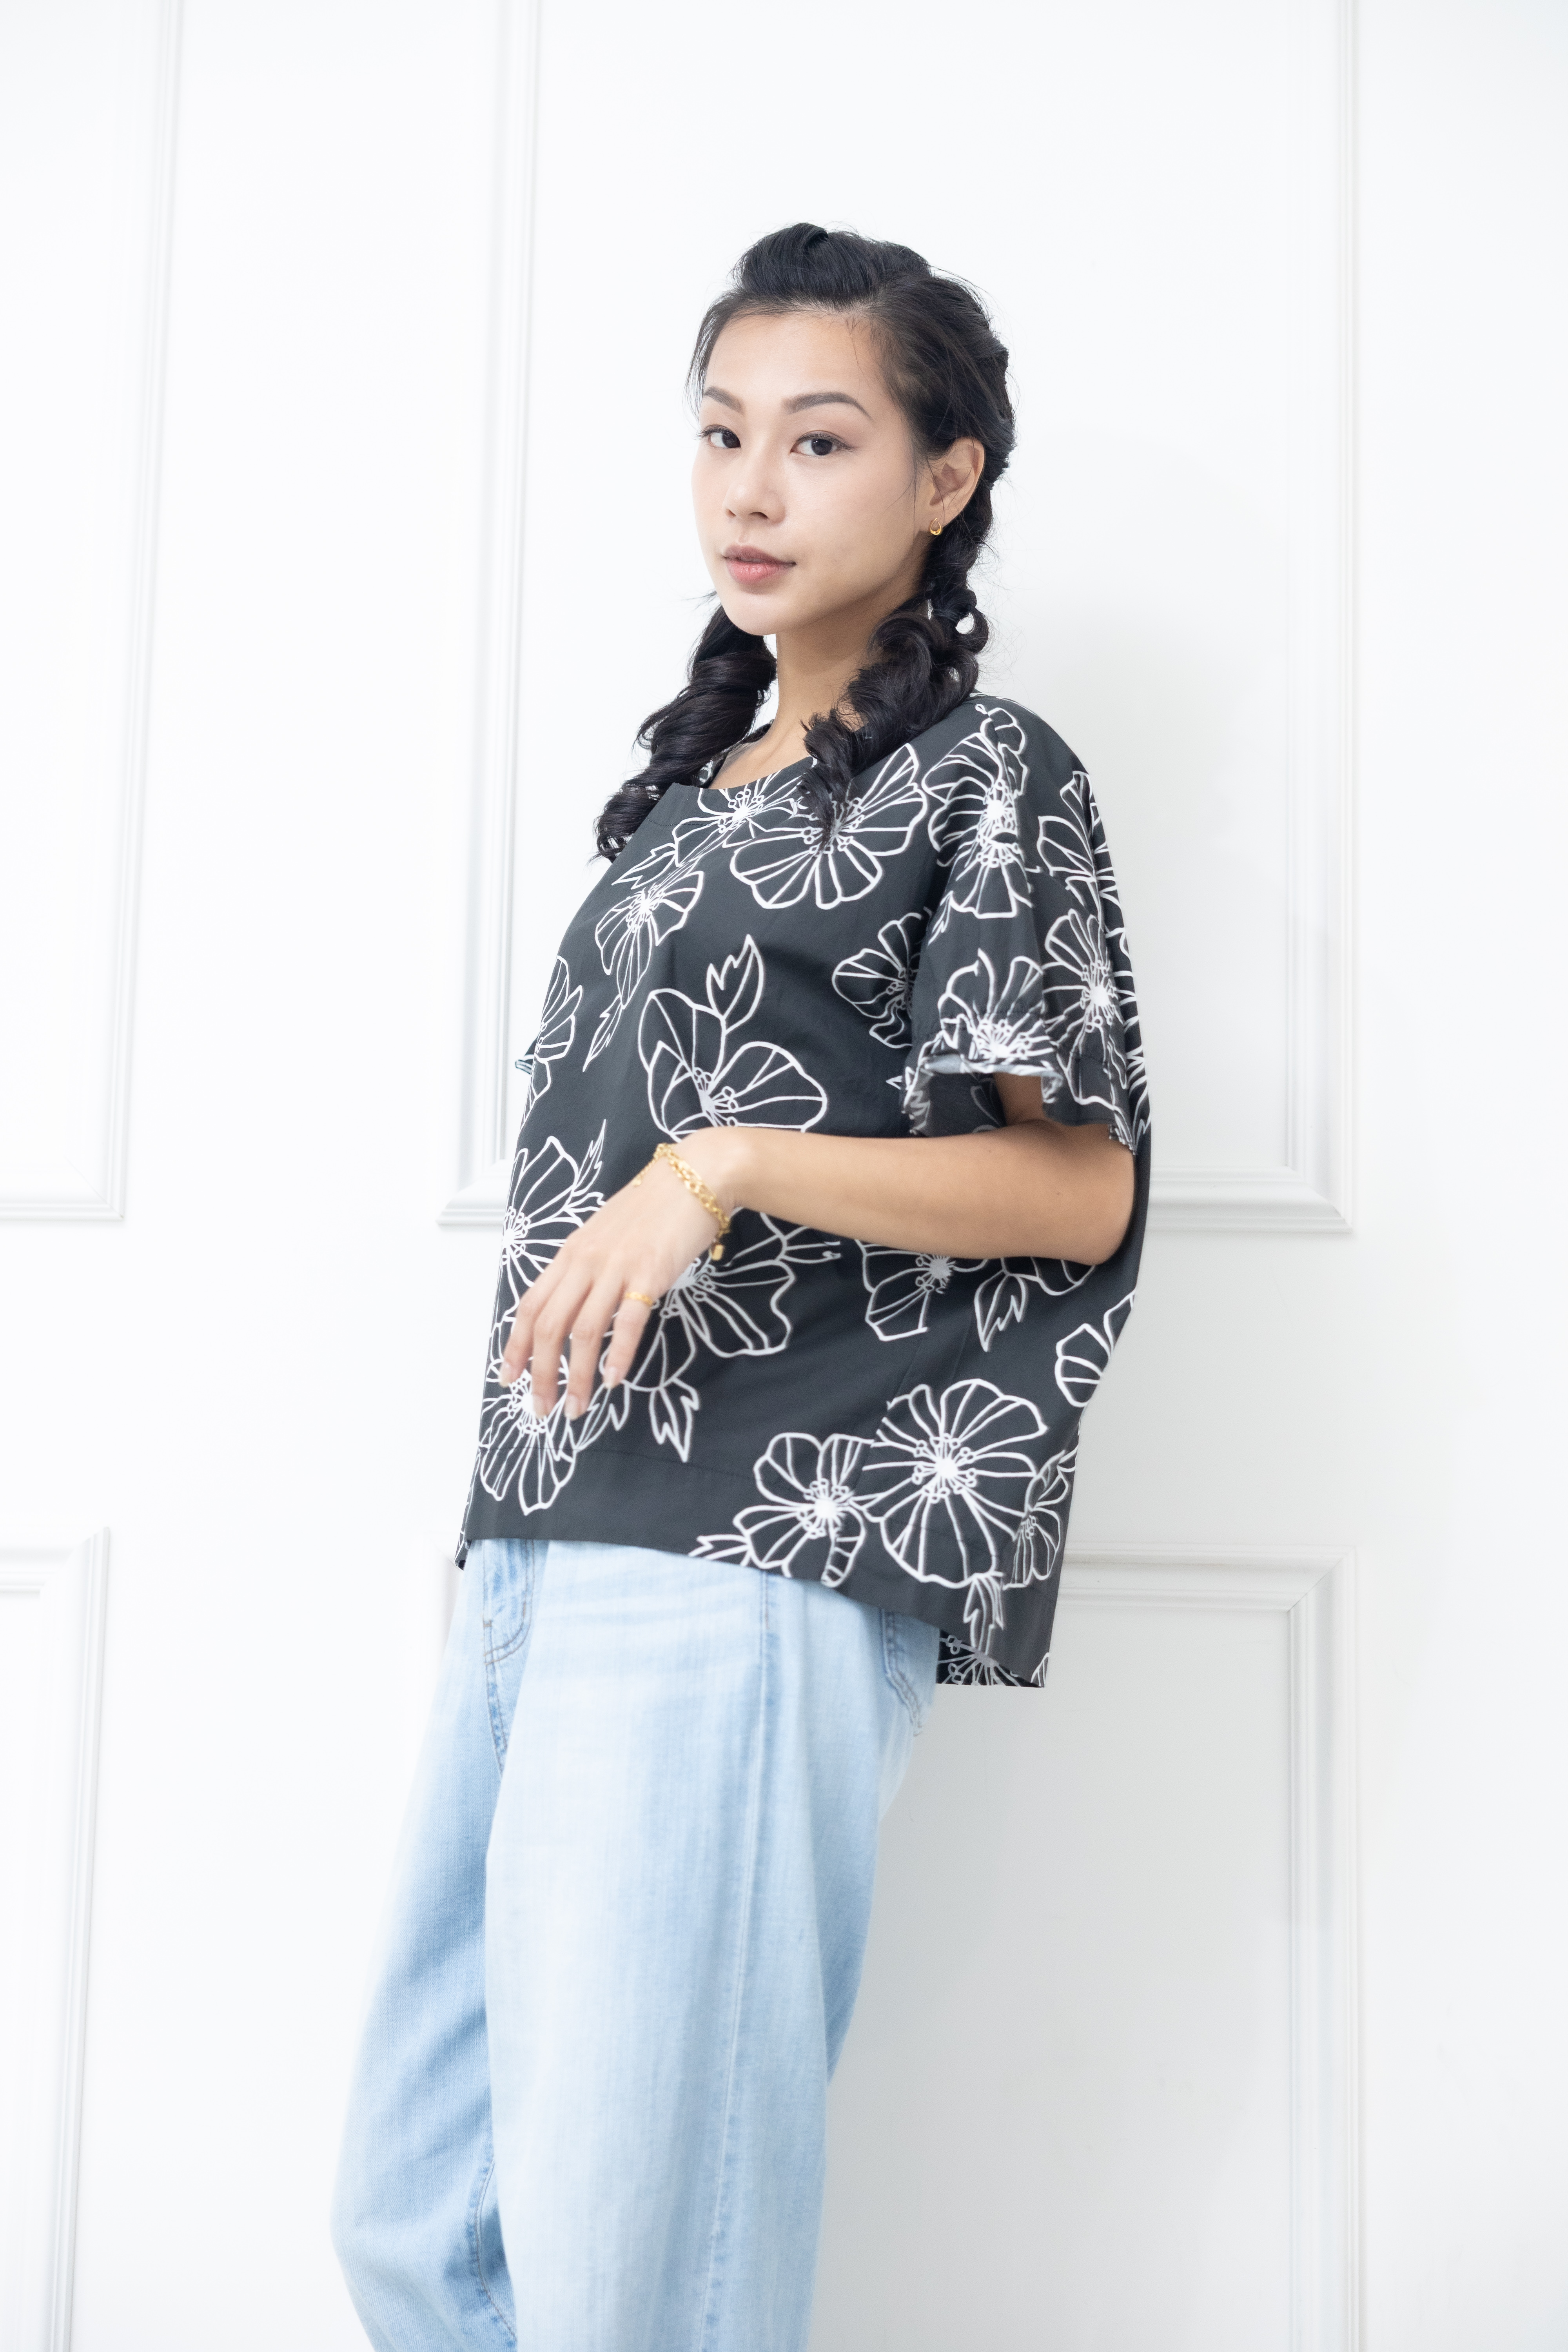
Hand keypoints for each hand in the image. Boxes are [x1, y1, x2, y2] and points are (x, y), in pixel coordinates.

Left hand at [499, 1130, 745, 1417]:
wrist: (696, 1175)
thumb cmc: (654, 1207)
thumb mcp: (606, 1235)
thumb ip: (588, 1268)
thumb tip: (577, 1306)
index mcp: (571, 1253)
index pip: (530, 1305)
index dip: (515, 1346)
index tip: (507, 1378)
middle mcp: (586, 1261)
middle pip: (549, 1325)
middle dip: (540, 1373)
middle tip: (542, 1407)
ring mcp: (616, 1267)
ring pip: (584, 1331)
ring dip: (577, 1376)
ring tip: (576, 1407)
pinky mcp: (650, 1273)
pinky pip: (627, 1321)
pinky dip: (618, 1355)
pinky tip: (614, 1381)